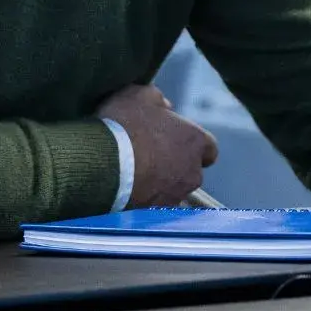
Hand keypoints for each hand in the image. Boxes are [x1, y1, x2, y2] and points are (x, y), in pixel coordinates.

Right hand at [95, 84, 218, 207]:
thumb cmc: (124, 124)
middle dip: (175, 166)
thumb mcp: (140, 95)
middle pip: (191, 172)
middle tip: (150, 157)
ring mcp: (175, 196)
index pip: (209, 148)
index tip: (175, 143)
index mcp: (195, 140)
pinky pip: (154, 207)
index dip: (192, 146)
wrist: (101, 164)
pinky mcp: (155, 214)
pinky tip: (126, 190)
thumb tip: (165, 107)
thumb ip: (158, 99)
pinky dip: (145, 200)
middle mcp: (193, 172)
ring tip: (134, 175)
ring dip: (160, 185)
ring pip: (173, 192)